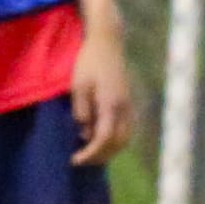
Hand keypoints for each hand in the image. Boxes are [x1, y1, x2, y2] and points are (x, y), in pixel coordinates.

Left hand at [63, 28, 133, 165]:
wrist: (107, 43)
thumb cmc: (89, 62)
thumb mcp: (78, 86)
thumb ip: (81, 110)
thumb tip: (85, 132)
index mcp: (111, 105)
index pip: (104, 139)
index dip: (91, 153)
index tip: (75, 160)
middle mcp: (124, 108)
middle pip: (118, 143)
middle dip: (100, 156)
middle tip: (81, 160)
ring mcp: (129, 106)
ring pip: (125, 138)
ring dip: (109, 150)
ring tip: (90, 153)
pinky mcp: (128, 102)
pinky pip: (126, 129)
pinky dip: (114, 140)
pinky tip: (99, 139)